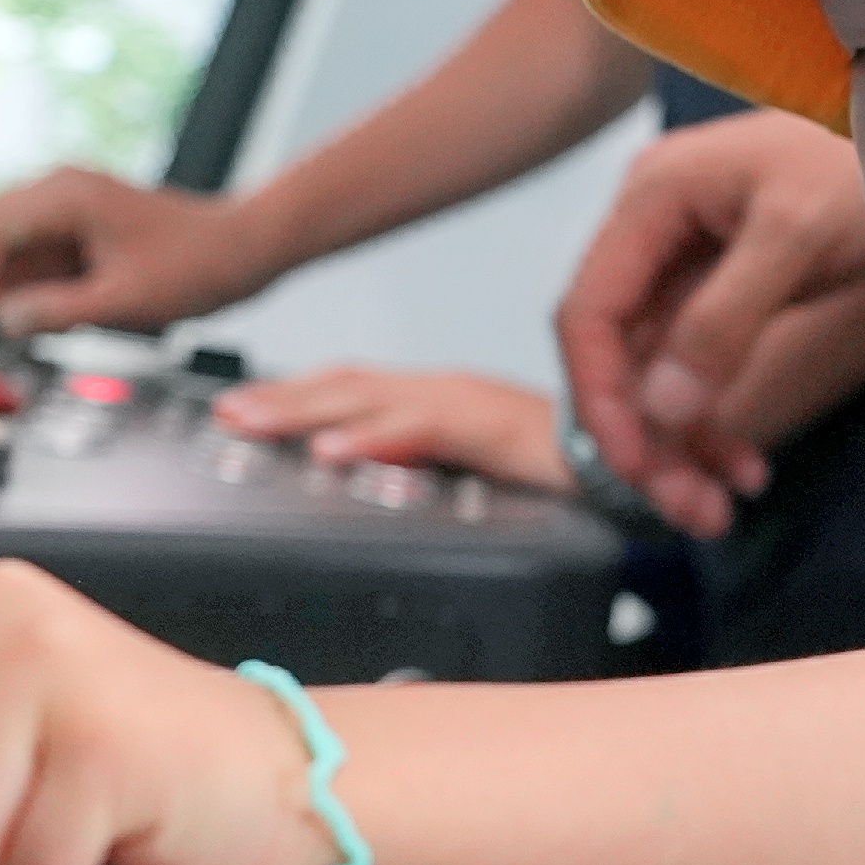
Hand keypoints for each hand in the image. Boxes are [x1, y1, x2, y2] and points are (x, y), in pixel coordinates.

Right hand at [0, 168, 273, 338]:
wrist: (244, 247)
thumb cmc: (195, 267)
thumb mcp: (121, 302)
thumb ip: (55, 312)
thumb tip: (1, 322)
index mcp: (61, 196)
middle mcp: (55, 189)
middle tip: (34, 322)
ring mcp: (64, 205)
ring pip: (6, 251)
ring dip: (22, 288)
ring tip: (73, 311)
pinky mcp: (76, 225)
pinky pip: (36, 258)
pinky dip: (45, 286)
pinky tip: (82, 305)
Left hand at [211, 365, 569, 489]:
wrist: (641, 460)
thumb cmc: (567, 466)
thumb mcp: (481, 466)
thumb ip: (431, 465)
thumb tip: (372, 478)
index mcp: (439, 399)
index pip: (353, 388)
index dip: (294, 394)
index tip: (239, 409)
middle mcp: (446, 391)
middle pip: (347, 387)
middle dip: (280, 399)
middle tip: (223, 414)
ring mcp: (469, 403)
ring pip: (372, 400)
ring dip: (305, 412)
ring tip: (251, 426)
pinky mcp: (496, 427)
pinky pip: (426, 430)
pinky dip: (376, 438)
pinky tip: (334, 453)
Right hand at [552, 110, 864, 537]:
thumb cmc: (863, 169)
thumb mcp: (798, 237)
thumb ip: (725, 318)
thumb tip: (660, 407)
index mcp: (652, 199)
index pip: (588, 311)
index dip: (600, 396)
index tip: (636, 467)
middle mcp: (655, 230)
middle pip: (617, 354)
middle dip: (645, 440)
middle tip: (691, 512)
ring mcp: (687, 262)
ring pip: (654, 375)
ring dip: (678, 447)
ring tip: (718, 513)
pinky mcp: (724, 291)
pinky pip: (695, 371)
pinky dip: (711, 425)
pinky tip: (746, 471)